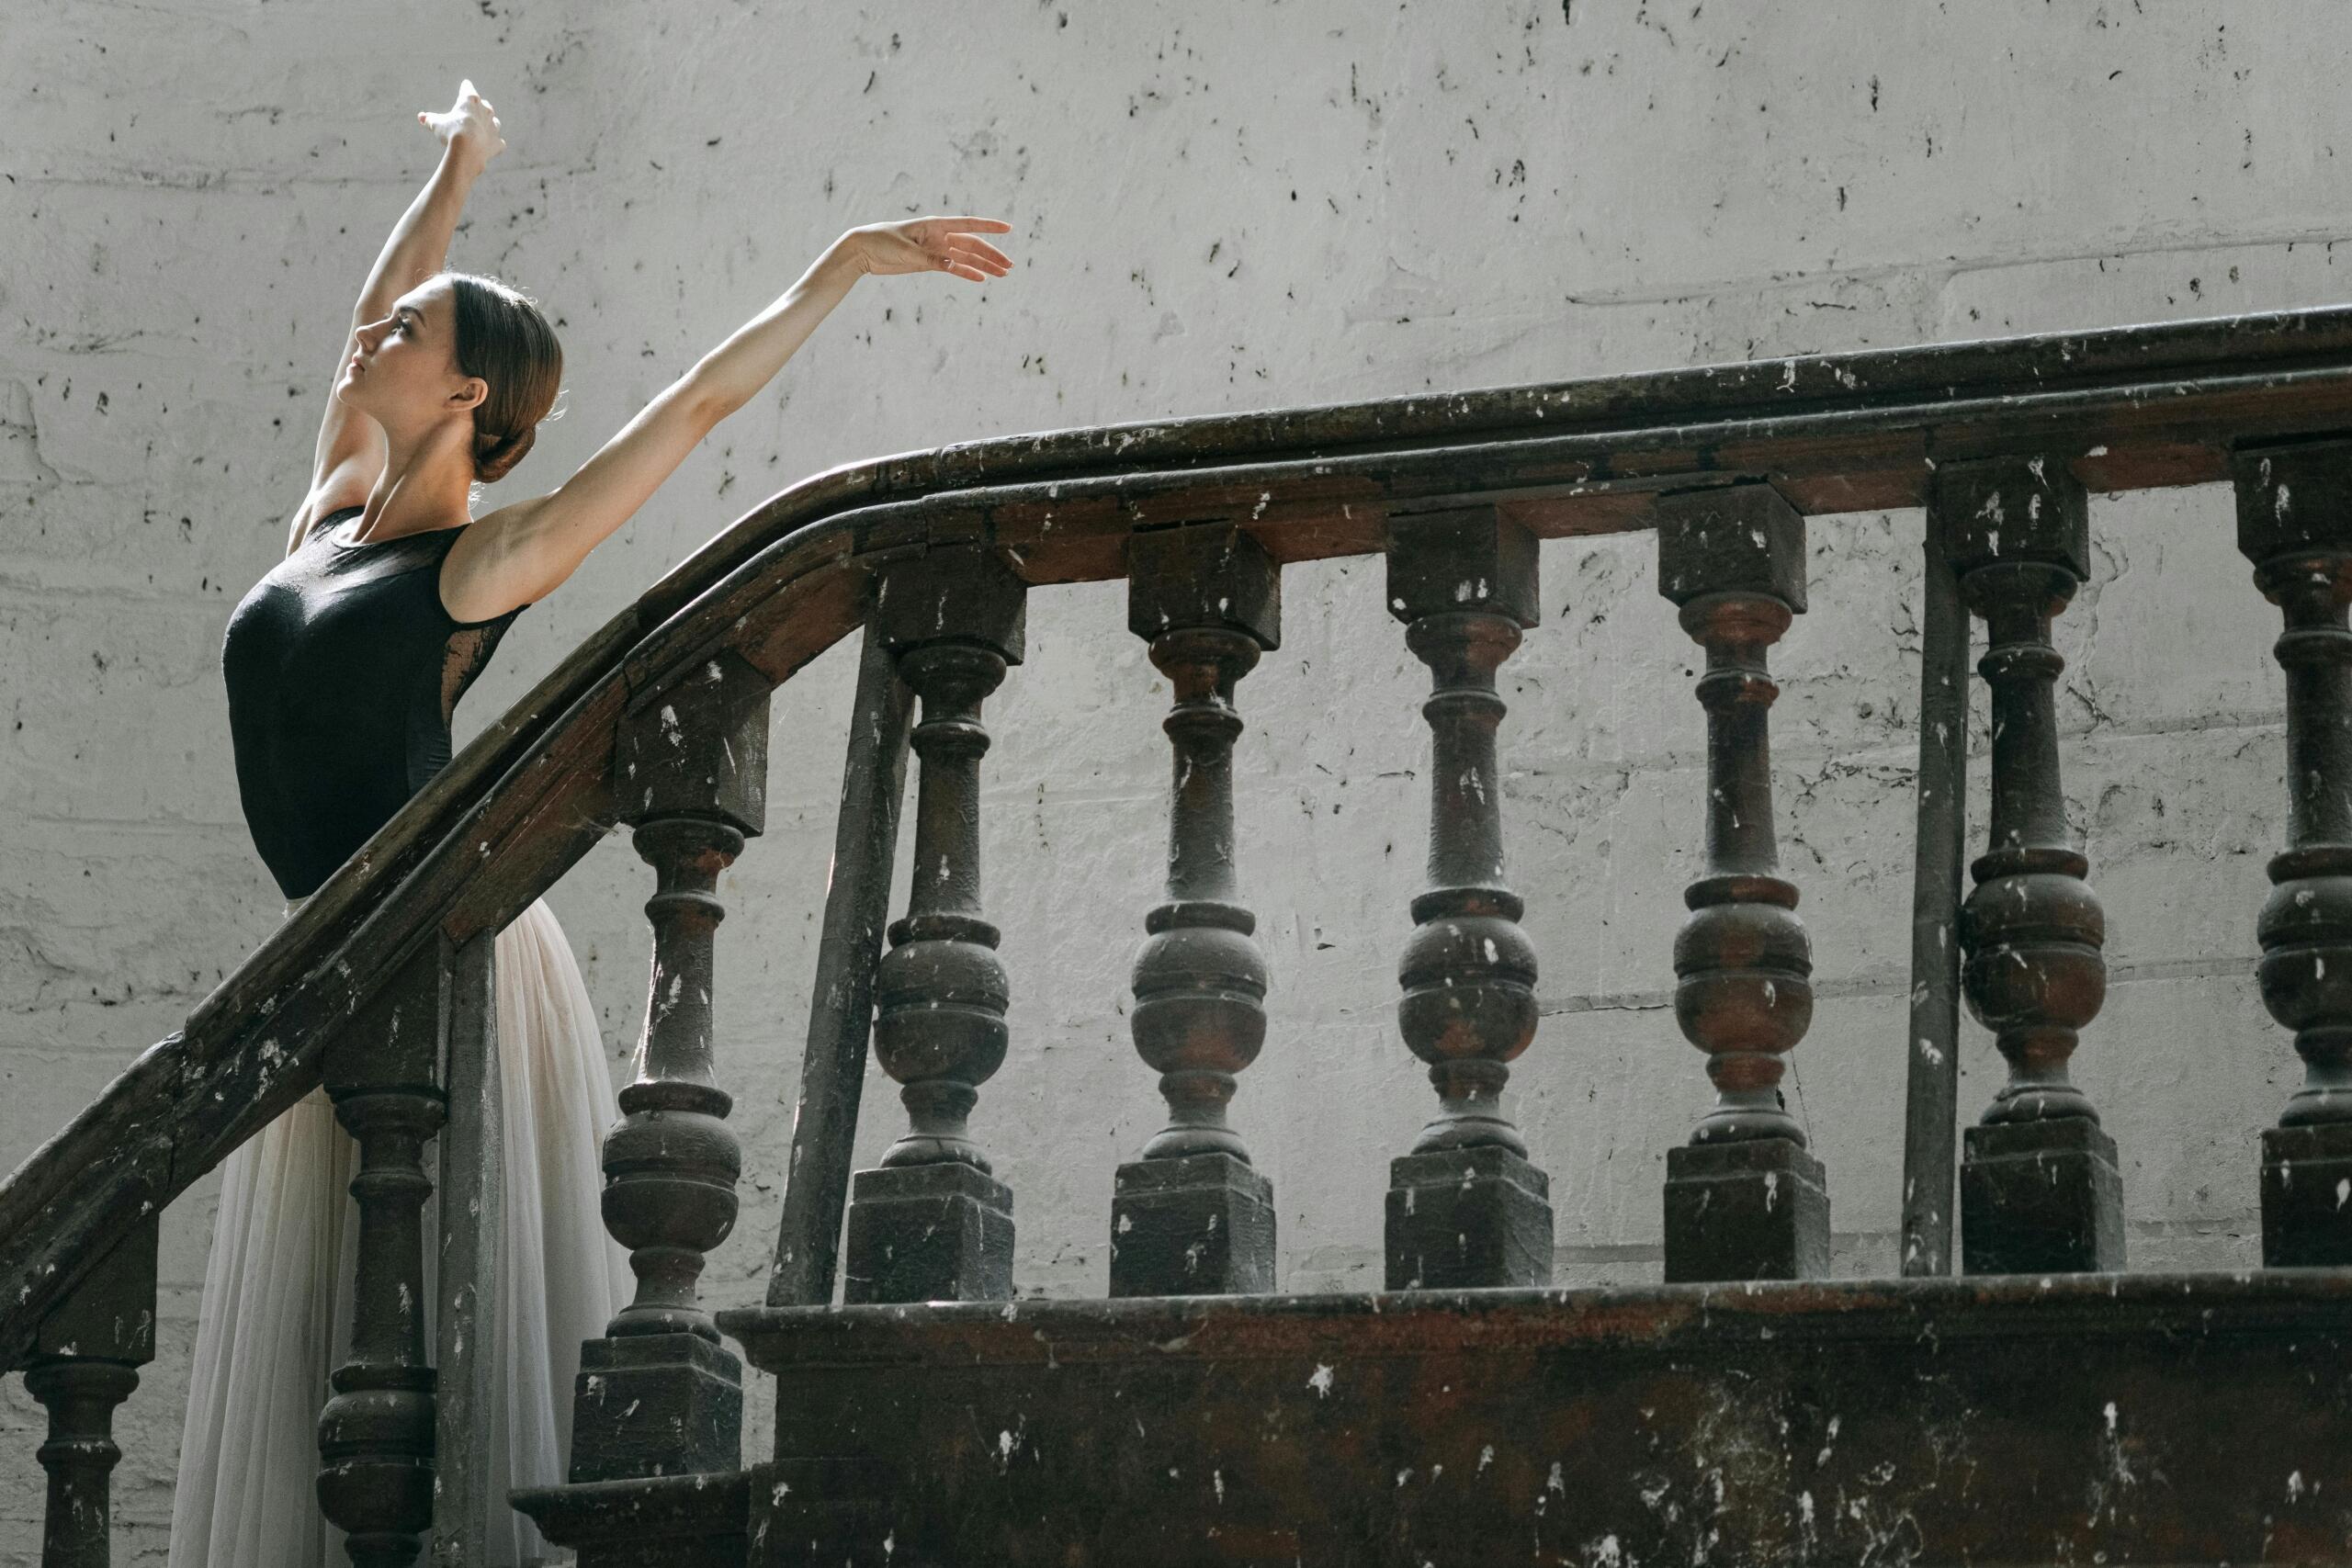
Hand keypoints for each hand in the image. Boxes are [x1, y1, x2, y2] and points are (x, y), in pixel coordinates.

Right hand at [419, 79, 504, 171]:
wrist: (468, 149)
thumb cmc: (451, 132)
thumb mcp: (436, 124)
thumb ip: (430, 119)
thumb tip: (421, 117)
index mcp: (470, 100)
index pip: (468, 88)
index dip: (465, 87)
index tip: (465, 84)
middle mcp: (485, 110)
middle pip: (484, 104)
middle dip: (479, 106)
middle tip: (475, 107)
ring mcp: (493, 127)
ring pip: (495, 122)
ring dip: (489, 123)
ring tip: (484, 125)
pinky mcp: (498, 143)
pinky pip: (499, 143)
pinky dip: (495, 144)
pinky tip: (491, 146)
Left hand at [846, 216, 1014, 281]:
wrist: (863, 250)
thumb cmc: (881, 243)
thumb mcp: (906, 251)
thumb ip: (930, 259)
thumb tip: (953, 266)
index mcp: (935, 226)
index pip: (968, 225)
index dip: (989, 227)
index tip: (1008, 228)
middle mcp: (939, 236)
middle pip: (972, 245)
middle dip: (991, 255)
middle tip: (1009, 266)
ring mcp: (935, 249)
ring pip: (966, 258)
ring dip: (984, 265)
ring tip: (1002, 274)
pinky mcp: (929, 262)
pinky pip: (953, 268)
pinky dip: (967, 273)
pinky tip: (981, 278)